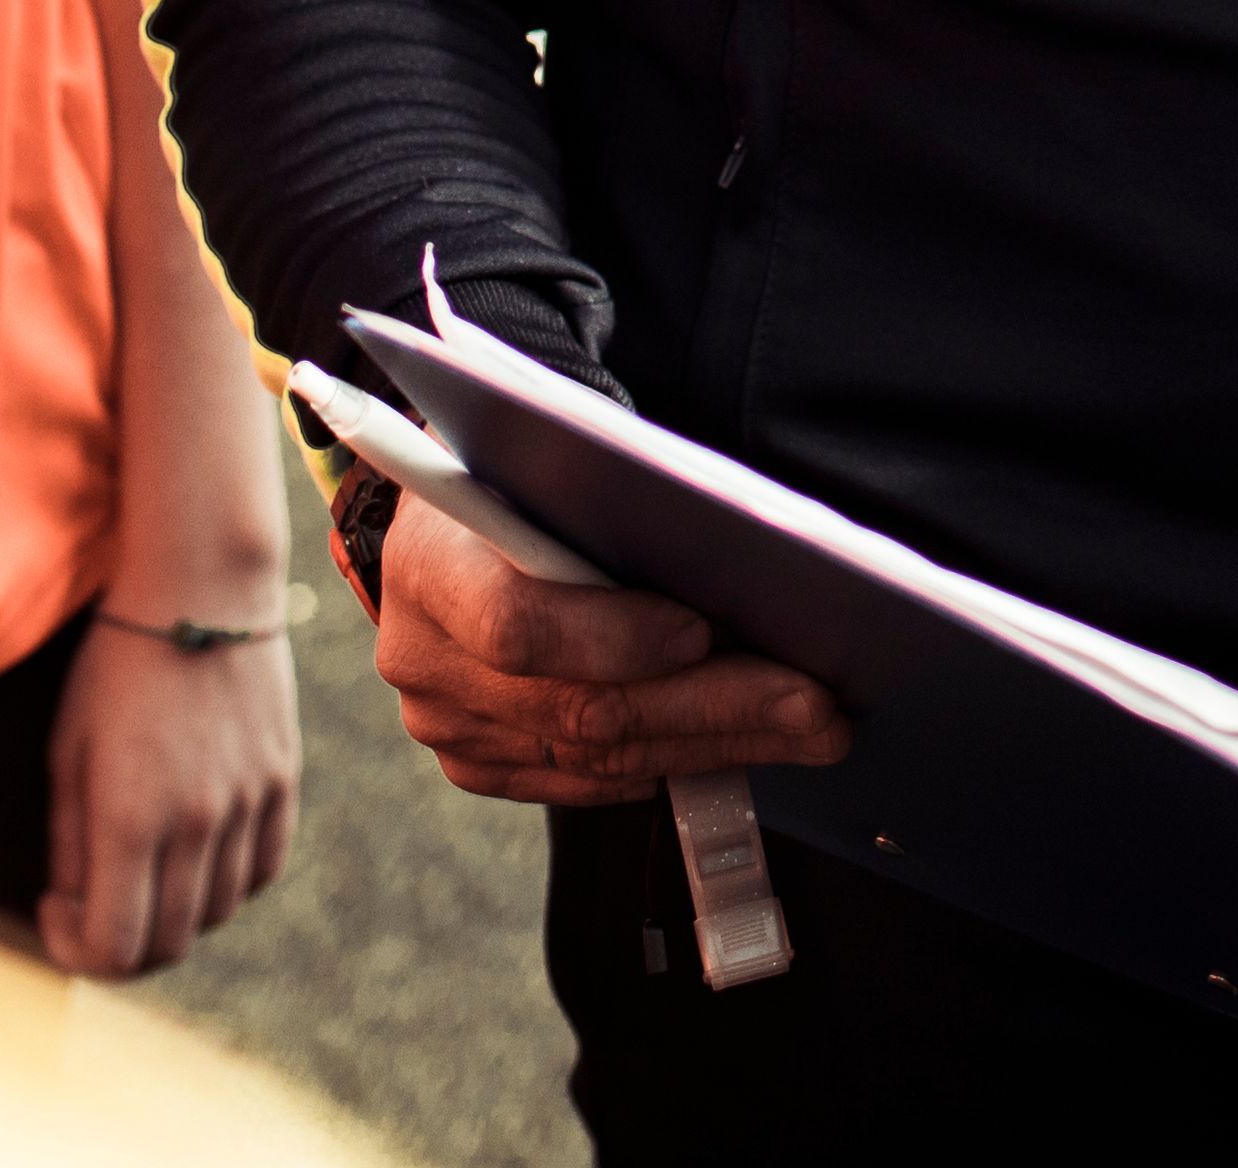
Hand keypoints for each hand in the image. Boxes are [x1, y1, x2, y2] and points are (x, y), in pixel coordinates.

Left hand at [40, 602, 297, 979]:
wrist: (200, 587)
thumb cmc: (113, 667)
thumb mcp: (68, 754)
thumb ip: (70, 844)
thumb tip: (75, 911)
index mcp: (129, 819)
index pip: (115, 948)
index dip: (76, 951)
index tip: (56, 909)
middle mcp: (196, 822)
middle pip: (168, 944)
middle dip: (121, 942)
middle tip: (94, 903)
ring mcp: (248, 803)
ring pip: (216, 913)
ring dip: (173, 911)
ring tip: (144, 866)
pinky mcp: (282, 780)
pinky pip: (260, 868)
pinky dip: (226, 881)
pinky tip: (195, 849)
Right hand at [371, 497, 850, 807]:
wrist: (445, 517)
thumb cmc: (519, 469)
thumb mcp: (550, 455)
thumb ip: (612, 504)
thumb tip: (741, 556)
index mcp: (430, 559)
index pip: (517, 626)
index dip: (615, 638)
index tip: (704, 631)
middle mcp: (423, 656)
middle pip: (580, 707)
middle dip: (713, 707)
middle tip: (814, 707)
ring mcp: (444, 721)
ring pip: (596, 756)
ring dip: (715, 744)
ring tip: (805, 730)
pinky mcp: (474, 761)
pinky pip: (582, 781)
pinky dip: (664, 764)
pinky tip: (734, 747)